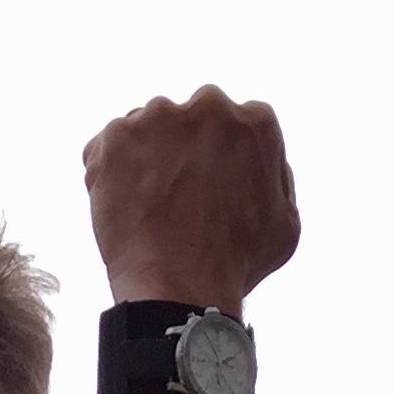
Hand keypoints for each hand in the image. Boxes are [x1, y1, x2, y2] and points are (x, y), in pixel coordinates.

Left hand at [83, 86, 297, 313]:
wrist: (180, 288)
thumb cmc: (236, 265)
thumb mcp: (285, 224)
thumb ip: (277, 178)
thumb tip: (261, 159)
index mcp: (256, 122)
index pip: (236, 127)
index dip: (221, 160)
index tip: (211, 189)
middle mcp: (209, 105)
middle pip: (190, 120)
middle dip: (182, 151)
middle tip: (178, 199)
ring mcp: (159, 117)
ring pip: (147, 131)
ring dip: (145, 161)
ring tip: (150, 212)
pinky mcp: (116, 137)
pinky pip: (107, 150)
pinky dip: (110, 175)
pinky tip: (125, 212)